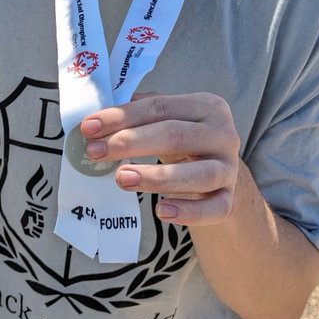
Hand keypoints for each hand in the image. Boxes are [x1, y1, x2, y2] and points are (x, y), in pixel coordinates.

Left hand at [80, 92, 240, 225]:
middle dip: (131, 143)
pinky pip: (214, 208)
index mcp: (207, 106)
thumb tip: (96, 121)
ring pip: (197, 173)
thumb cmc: (183, 142)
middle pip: (175, 135)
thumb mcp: (167, 121)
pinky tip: (161, 210)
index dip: (122, 116)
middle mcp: (224, 134)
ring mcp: (229, 169)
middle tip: (96, 153)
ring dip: (156, 177)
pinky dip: (189, 212)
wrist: (218, 174)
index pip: (159, 107)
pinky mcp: (230, 199)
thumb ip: (140, 114)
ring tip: (120, 179)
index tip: (88, 128)